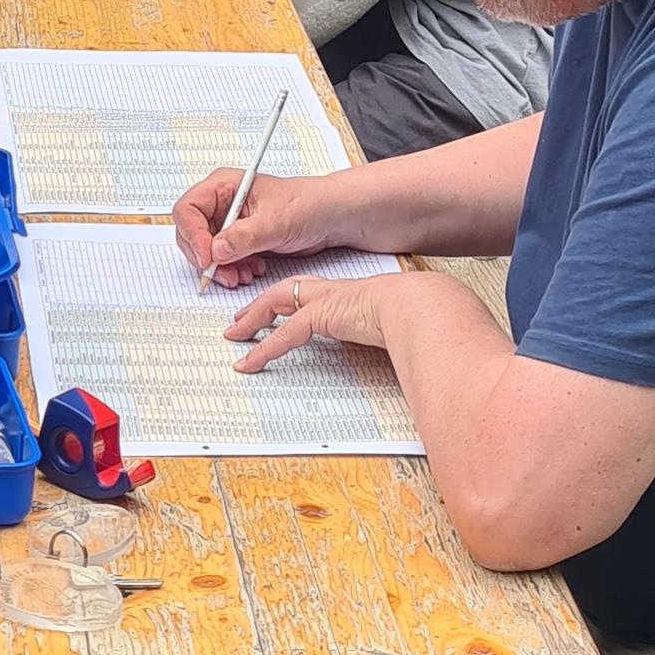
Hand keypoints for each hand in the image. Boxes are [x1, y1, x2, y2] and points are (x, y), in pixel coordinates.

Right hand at [173, 164, 350, 283]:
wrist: (330, 218)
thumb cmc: (309, 203)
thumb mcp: (276, 220)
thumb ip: (244, 236)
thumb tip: (217, 250)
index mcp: (224, 186)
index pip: (188, 210)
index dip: (192, 235)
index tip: (207, 257)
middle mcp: (222, 204)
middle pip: (191, 234)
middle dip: (205, 258)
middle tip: (223, 273)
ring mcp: (230, 224)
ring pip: (205, 251)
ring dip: (220, 268)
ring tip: (241, 275)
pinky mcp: (239, 241)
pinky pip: (222, 260)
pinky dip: (232, 270)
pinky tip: (251, 271)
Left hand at [223, 268, 403, 367]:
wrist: (419, 307)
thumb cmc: (413, 316)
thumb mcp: (388, 327)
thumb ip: (379, 337)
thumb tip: (391, 355)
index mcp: (345, 293)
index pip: (306, 292)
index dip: (285, 300)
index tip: (272, 310)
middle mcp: (331, 291)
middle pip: (284, 291)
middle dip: (259, 305)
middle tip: (241, 320)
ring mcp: (324, 300)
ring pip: (275, 304)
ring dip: (252, 319)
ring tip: (235, 335)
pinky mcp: (320, 314)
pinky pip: (283, 334)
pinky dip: (263, 349)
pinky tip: (250, 362)